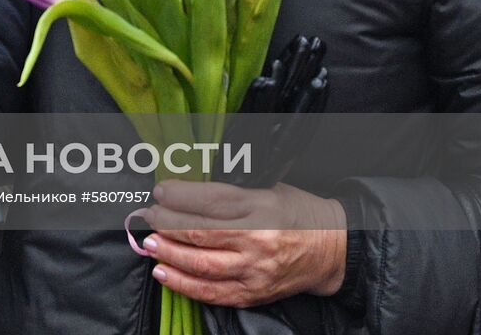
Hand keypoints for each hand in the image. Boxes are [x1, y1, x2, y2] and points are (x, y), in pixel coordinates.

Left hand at [141, 180, 346, 307]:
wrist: (332, 249)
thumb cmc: (295, 210)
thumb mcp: (267, 186)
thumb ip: (230, 188)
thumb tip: (184, 188)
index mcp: (260, 207)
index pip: (210, 200)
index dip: (179, 196)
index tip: (159, 191)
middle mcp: (257, 240)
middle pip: (200, 233)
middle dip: (166, 224)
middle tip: (147, 216)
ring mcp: (256, 271)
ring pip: (201, 265)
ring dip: (169, 254)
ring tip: (150, 243)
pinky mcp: (254, 294)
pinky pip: (212, 293)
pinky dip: (184, 284)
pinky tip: (164, 273)